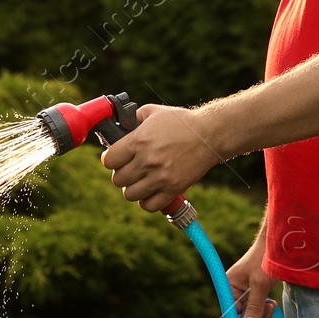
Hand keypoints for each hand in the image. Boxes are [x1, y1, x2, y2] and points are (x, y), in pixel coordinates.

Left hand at [99, 104, 221, 211]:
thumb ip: (132, 120)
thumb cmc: (180, 122)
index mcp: (139, 141)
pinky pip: (149, 205)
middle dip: (121, 173)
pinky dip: (146, 201)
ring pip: (129, 194)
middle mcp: (147, 160)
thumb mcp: (153, 112)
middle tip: (130, 168)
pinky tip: (150, 191)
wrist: (209, 135)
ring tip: (140, 180)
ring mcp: (161, 177)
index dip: (110, 159)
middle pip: (117, 179)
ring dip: (132, 188)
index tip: (116, 158)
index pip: (109, 161)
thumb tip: (117, 128)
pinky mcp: (173, 189)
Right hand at [226, 236, 276, 317]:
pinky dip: (265, 307)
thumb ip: (254, 306)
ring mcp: (245, 290)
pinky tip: (272, 302)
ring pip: (251, 311)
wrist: (278, 245)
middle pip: (241, 313)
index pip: (231, 310)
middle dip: (255, 316)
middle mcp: (234, 288)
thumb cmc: (265, 260)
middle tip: (268, 311)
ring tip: (272, 305)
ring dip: (262, 312)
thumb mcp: (260, 284)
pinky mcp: (256, 290)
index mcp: (229, 284)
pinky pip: (258, 306)